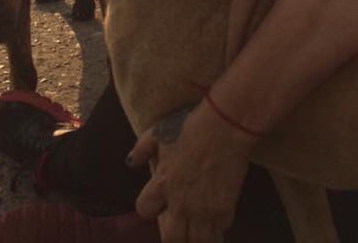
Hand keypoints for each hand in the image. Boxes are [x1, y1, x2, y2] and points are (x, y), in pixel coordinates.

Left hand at [128, 99, 257, 242]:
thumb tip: (131, 162)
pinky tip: (217, 226)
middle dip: (174, 238)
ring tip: (197, 233)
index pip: (144, 209)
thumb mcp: (160, 131)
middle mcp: (180, 202)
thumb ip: (142, 148)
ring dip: (195, 239)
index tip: (158, 202)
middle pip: (172, 239)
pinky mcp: (225, 209)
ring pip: (196, 242)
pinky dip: (216, 232)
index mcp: (161, 183)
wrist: (227, 126)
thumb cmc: (192, 125)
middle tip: (179, 232)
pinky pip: (219, 233)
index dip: (150, 207)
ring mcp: (203, 209)